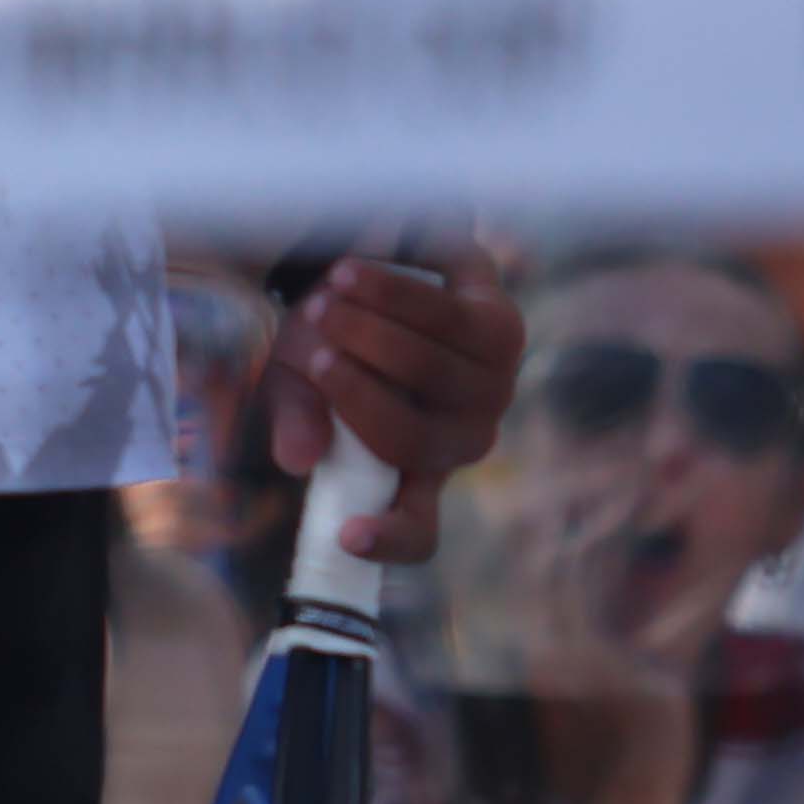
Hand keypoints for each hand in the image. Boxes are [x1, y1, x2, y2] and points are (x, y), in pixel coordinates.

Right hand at [260, 245, 523, 566]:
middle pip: (410, 434)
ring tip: (324, 295)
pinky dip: (391, 294)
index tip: (348, 536)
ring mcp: (493, 388)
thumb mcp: (299, 381)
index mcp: (415, 472)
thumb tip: (298, 461)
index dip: (389, 540)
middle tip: (306, 335)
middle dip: (348, 382)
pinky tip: (351, 273)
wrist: (383, 263)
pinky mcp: (504, 330)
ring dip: (368, 329)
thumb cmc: (333, 338)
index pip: (417, 531)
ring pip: (430, 370)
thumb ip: (299, 417)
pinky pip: (447, 317)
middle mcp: (464, 441)